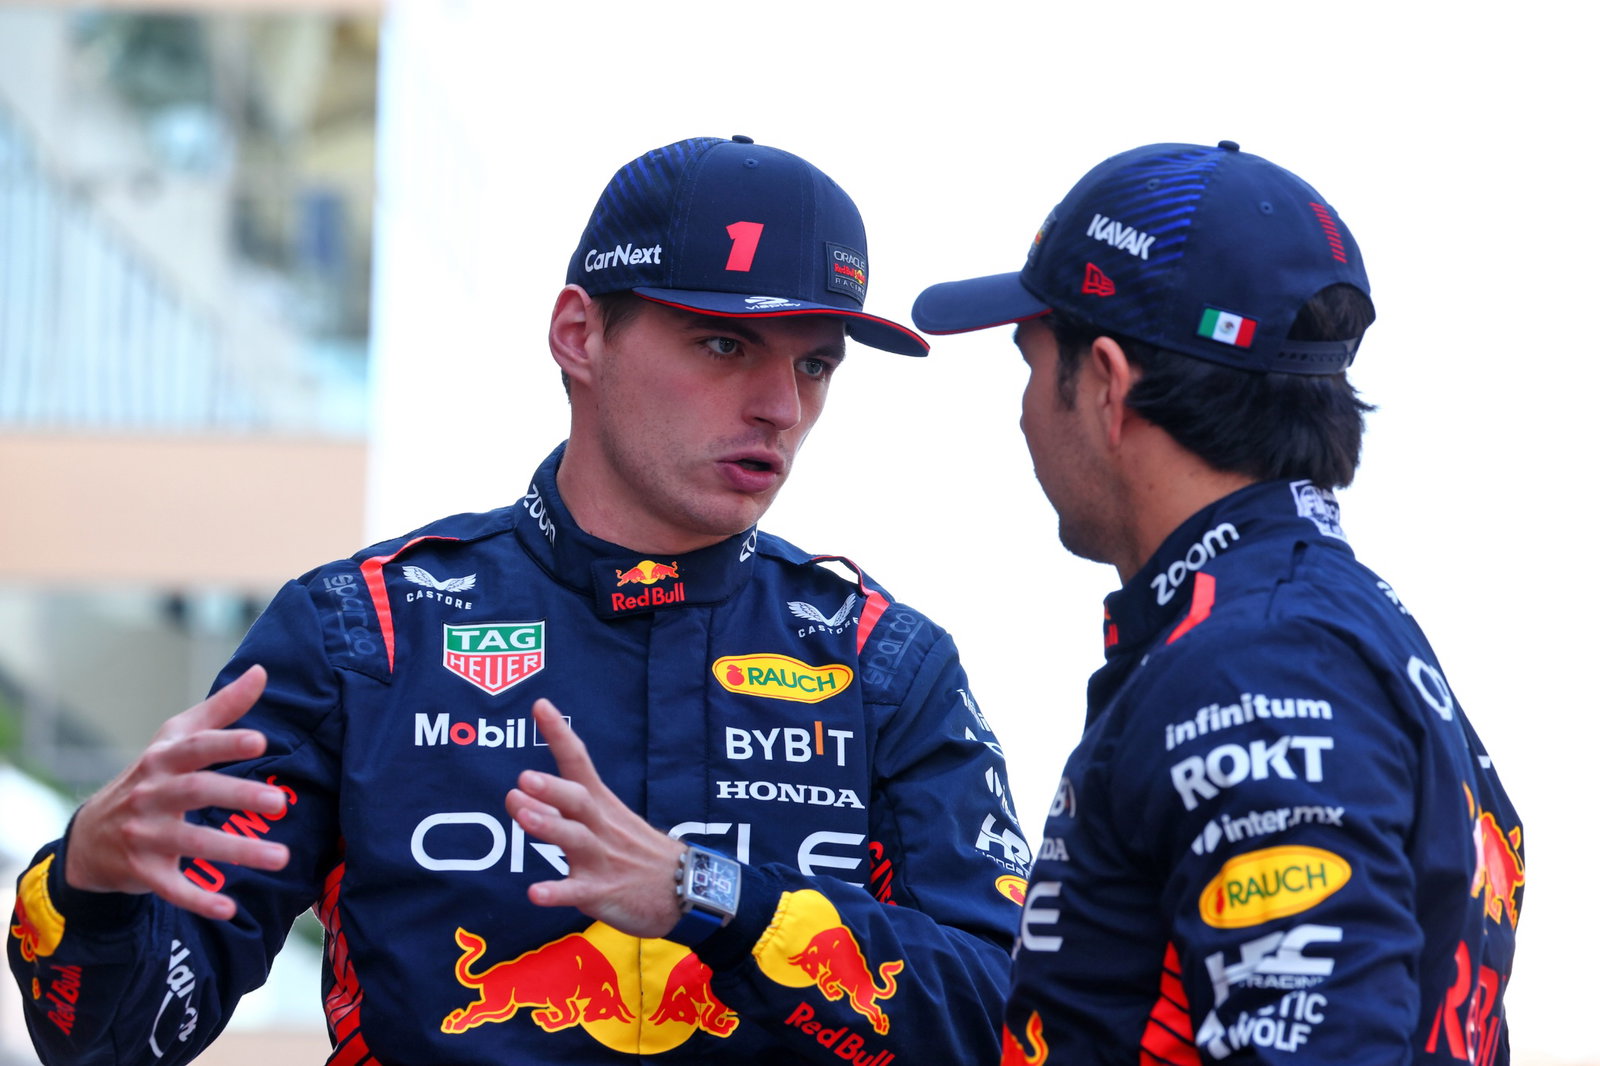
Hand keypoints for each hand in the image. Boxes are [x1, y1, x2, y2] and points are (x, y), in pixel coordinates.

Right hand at [64, 665, 289, 920]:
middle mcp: (151, 796)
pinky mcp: (143, 873)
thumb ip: (221, 709)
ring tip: (281, 857)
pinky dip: (199, 899)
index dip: (227, 743)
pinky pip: (172, 888)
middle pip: (197, 793)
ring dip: (237, 851)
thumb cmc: (151, 776)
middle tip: (281, 803)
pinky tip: (229, 908)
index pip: (196, 748)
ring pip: (192, 843)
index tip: (261, 741)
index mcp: (163, 760)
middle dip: (239, 796)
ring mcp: (144, 836)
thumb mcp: (175, 738)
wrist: (90, 836)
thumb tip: (261, 671)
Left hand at [505, 698, 684, 937]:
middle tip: (524, 777)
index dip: (559, 734)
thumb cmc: (638, 852)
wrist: (687, 890)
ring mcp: (602, 859)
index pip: (579, 761)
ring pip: (576, 840)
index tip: (539, 705)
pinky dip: (556, 892)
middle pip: (578, 800)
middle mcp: (601, 827)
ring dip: (550, 826)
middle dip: (552, 788)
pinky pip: (577, 892)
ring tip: (523, 816)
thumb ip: (562, 808)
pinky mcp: (602, 892)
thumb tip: (519, 793)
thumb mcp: (608, 821)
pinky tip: (535, 893)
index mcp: (602, 805)